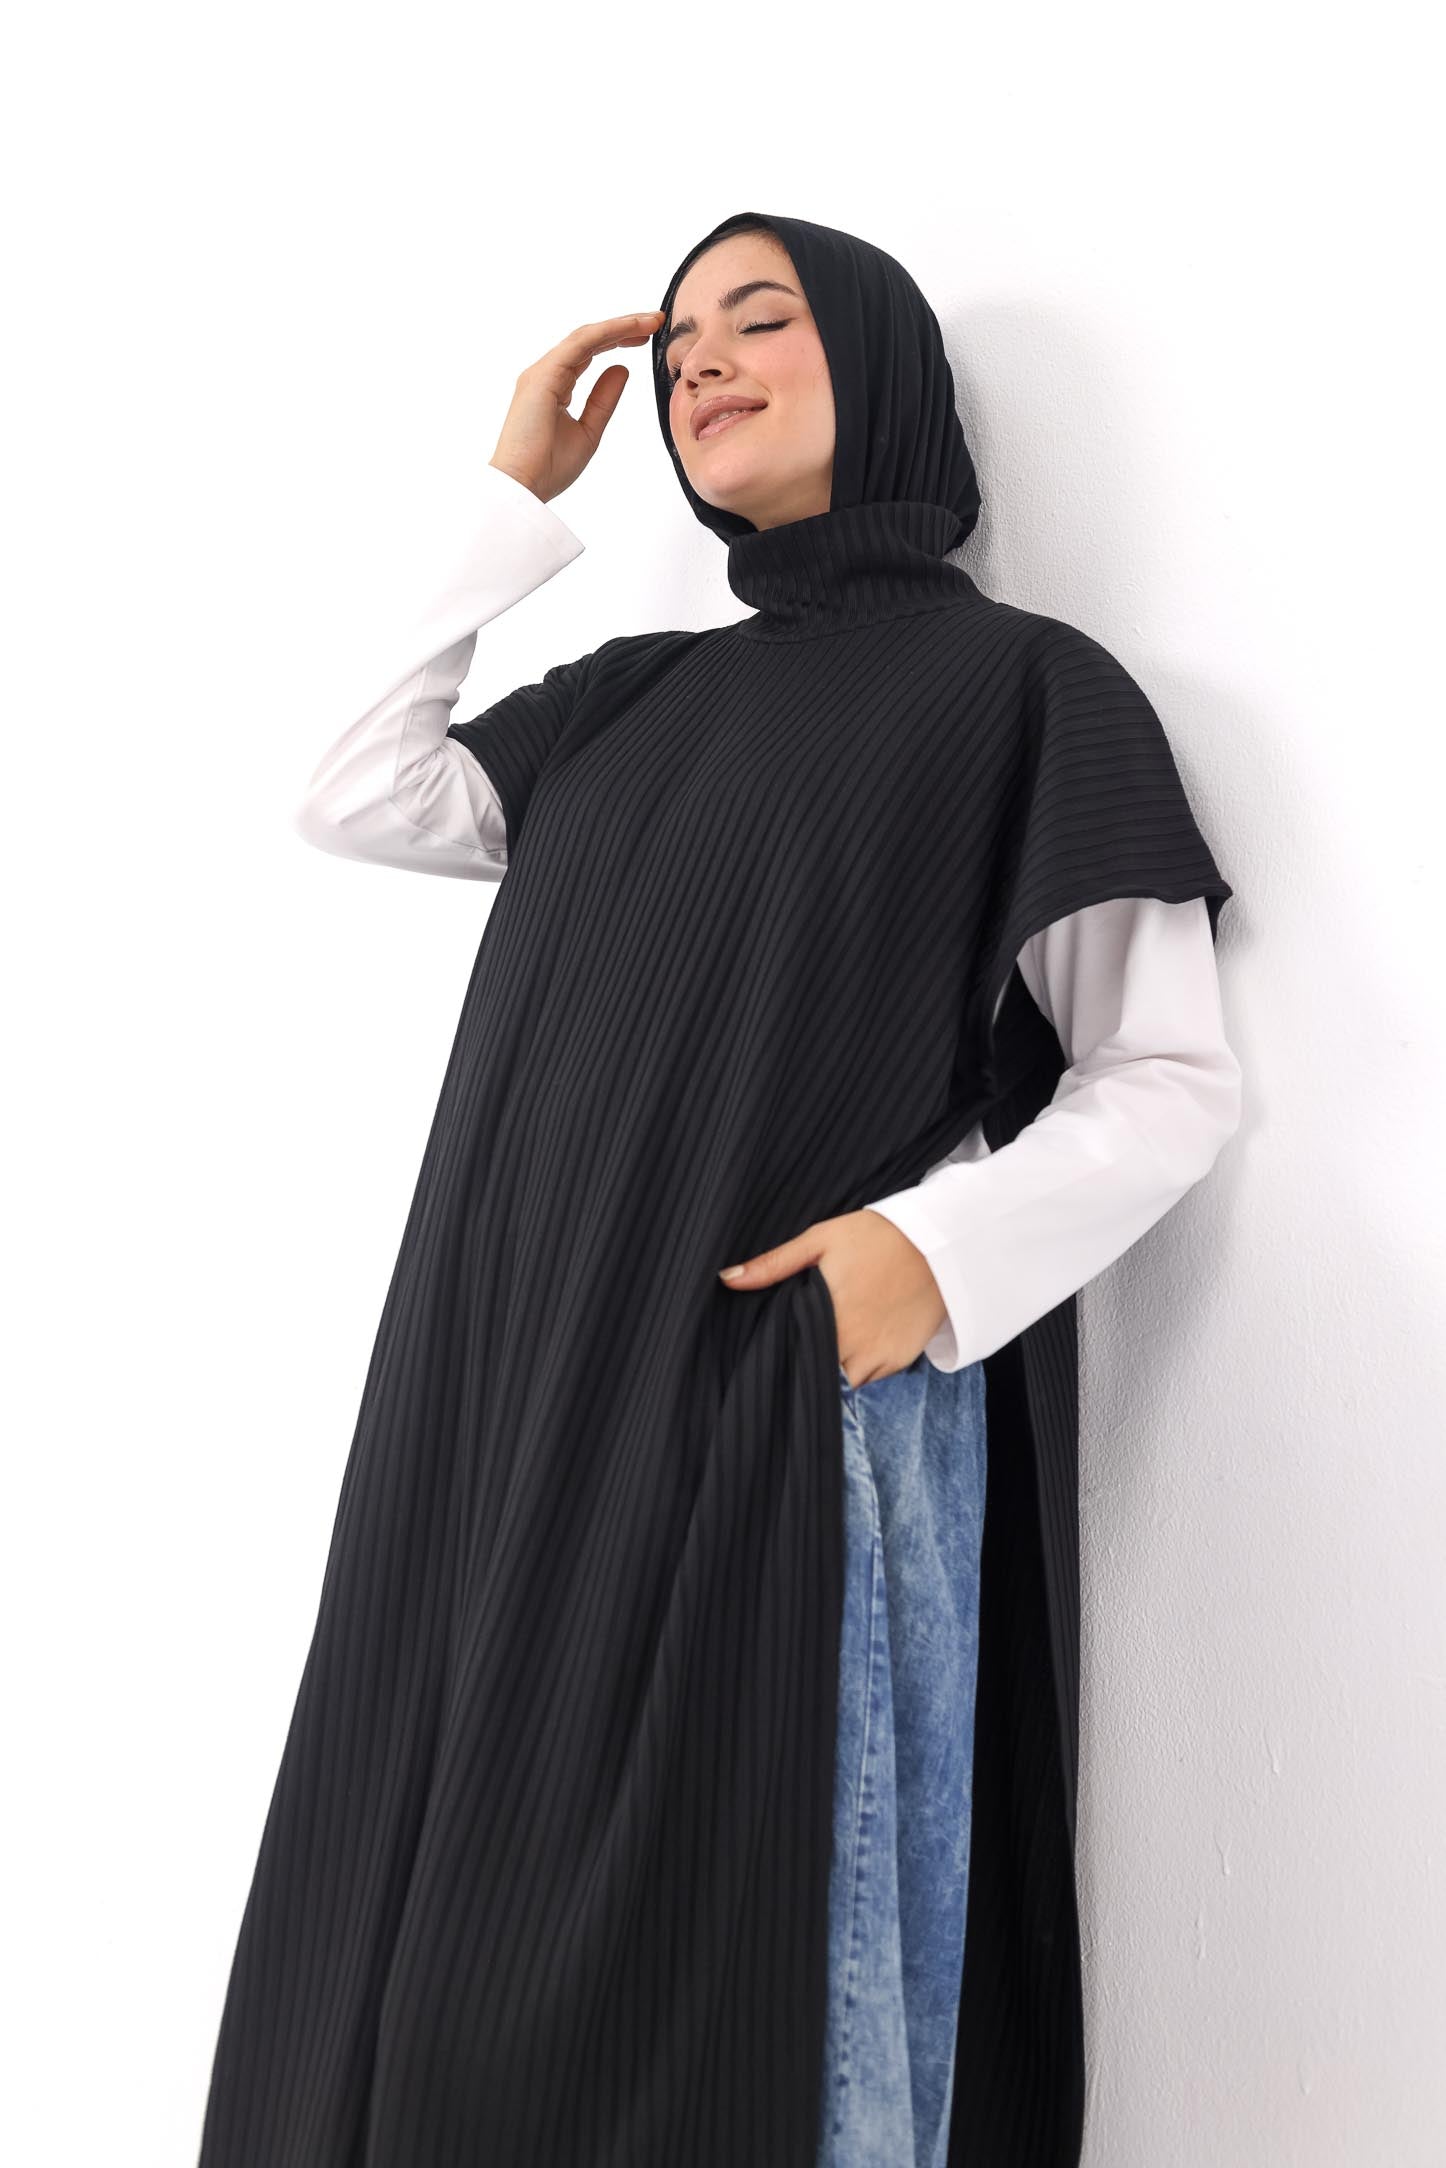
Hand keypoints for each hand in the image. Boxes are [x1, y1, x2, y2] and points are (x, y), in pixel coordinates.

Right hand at [489, 309, 667, 505]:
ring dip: (620, 325)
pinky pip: (581, 344)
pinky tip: (631, 329)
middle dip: (623, 328)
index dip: (617, 341)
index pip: (589, 353)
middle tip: (654, 321)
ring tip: (649, 322)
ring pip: (587, 337)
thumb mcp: (589, 432)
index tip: (646, 339)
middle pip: (589, 340)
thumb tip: (622, 370)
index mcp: (554, 387)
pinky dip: (607, 333)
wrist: (523, 486)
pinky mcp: (544, 375)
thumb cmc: (548, 468)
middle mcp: (547, 374)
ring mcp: (543, 372)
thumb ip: (603, 400)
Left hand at [717, 1210, 948, 1386]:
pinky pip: (871, 1376)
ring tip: (835, 1334)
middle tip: (807, 1332)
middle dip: (807, 1357)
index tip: (776, 1341)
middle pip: (814, 1368)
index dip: (780, 1350)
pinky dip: (862, 1364)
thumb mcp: (820, 1240)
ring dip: (834, 1364)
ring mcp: (879, 1356)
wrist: (940, 1244)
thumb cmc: (875, 1236)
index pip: (789, 1352)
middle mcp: (851, 1344)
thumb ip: (773, 1264)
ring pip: (842, 1378)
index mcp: (825, 1315)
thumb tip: (727, 1280)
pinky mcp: (900, 1360)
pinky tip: (862, 1336)